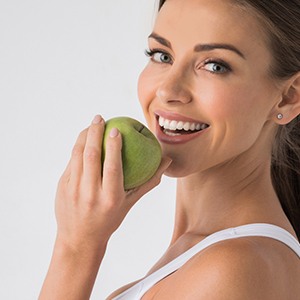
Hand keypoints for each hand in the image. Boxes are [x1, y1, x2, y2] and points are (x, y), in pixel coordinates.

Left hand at [54, 115, 171, 252]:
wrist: (79, 238)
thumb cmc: (109, 219)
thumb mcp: (130, 203)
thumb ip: (148, 181)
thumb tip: (167, 161)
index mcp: (110, 198)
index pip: (112, 166)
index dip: (113, 146)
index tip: (115, 129)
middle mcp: (90, 193)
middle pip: (91, 156)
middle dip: (94, 132)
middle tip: (99, 118)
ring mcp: (72, 190)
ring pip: (77, 156)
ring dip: (83, 137)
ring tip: (91, 125)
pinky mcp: (61, 188)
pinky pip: (70, 163)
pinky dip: (77, 149)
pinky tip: (83, 141)